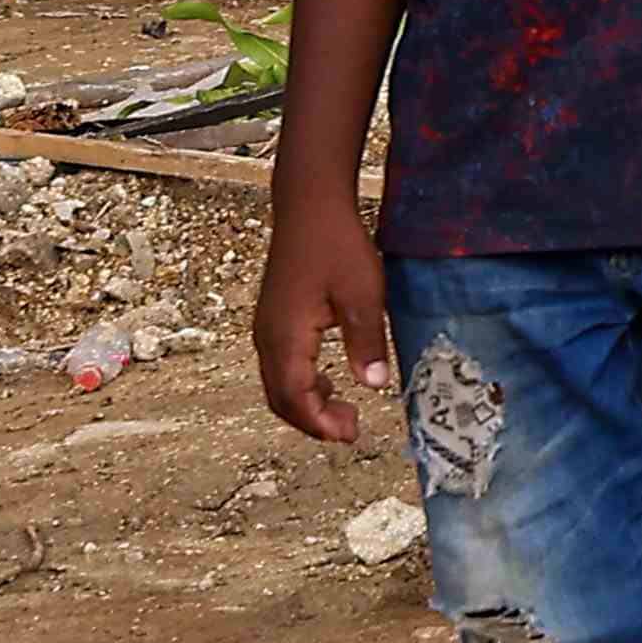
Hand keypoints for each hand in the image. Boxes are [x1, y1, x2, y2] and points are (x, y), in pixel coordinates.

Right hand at [251, 195, 396, 443]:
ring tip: (344, 411)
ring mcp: (266, 328)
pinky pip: (280, 366)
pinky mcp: (273, 320)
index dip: (320, 423)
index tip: (351, 435)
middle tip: (352, 429)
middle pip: (280, 398)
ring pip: (277, 384)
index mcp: (286, 337)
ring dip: (307, 403)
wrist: (309, 207)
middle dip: (313, 421)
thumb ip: (367, 342)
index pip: (294, 397)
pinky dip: (301, 383)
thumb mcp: (363, 295)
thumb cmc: (338, 246)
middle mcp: (267, 338)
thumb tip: (375, 386)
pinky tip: (328, 380)